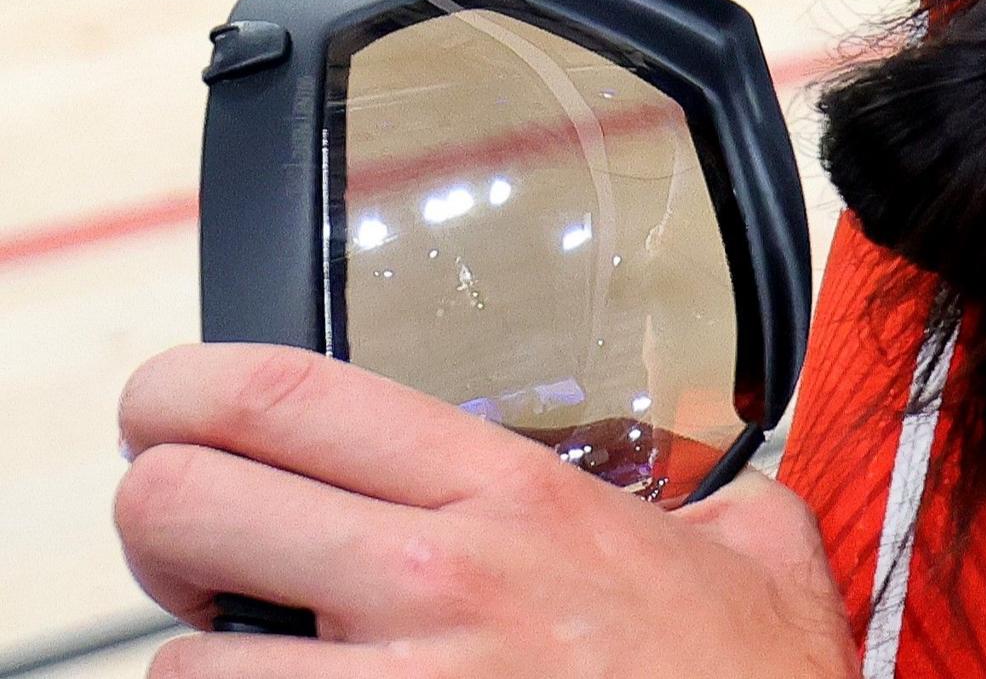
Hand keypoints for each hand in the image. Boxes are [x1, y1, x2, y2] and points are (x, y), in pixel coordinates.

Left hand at [114, 344, 851, 675]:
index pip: (278, 394)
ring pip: (180, 661)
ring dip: (211, 666)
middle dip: (169, 530)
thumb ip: (712, 501)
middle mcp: (437, 575)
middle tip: (215, 559)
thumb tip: (717, 502)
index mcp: (512, 492)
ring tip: (272, 666)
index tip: (174, 420)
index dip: (179, 396)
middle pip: (178, 503)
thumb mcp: (756, 551)